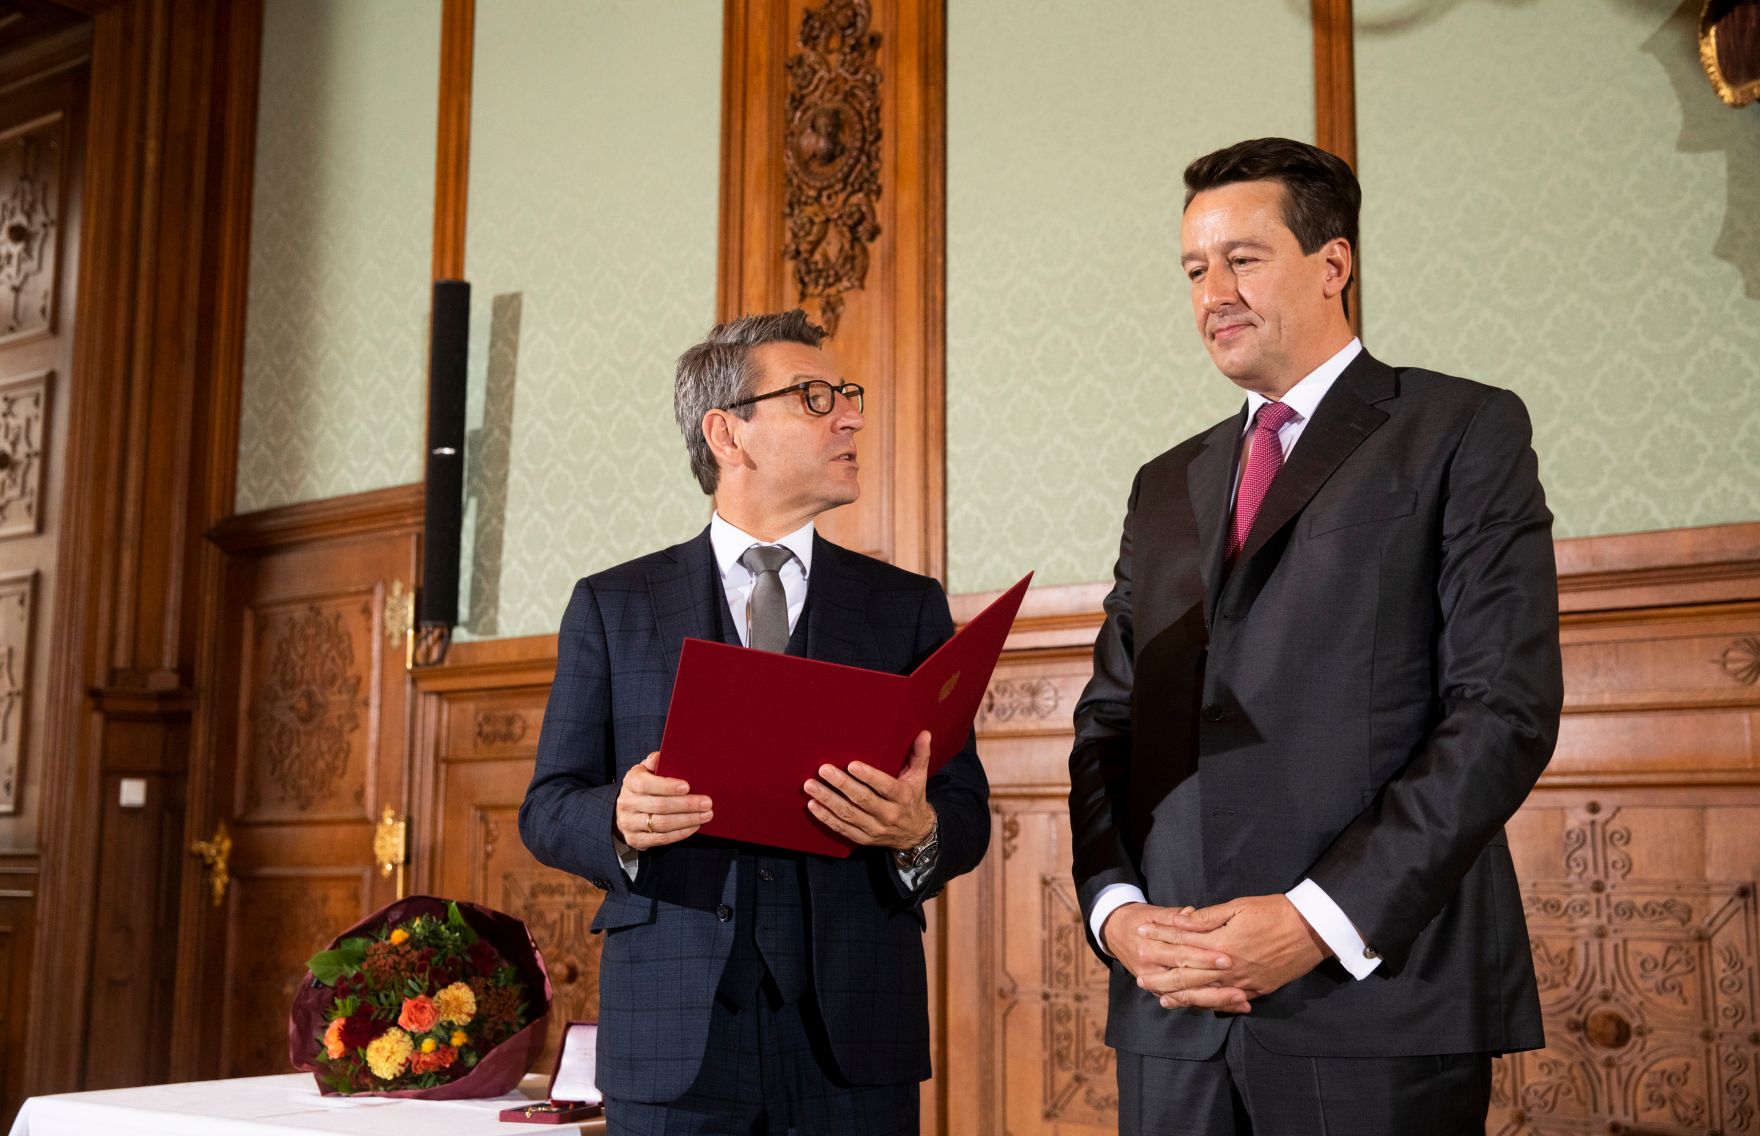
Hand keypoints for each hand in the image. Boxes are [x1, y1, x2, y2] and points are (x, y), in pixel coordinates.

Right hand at [614, 752, 712, 849]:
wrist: (627, 811)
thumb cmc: (644, 786)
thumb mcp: (646, 770)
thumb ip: (654, 762)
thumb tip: (659, 757)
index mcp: (631, 782)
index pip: (646, 784)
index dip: (667, 786)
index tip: (687, 787)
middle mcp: (627, 803)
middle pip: (659, 806)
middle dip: (686, 805)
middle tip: (706, 802)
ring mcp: (629, 823)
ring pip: (662, 824)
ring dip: (687, 820)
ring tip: (706, 815)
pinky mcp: (635, 839)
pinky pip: (661, 839)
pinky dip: (680, 833)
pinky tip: (694, 826)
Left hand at [803, 730, 936, 849]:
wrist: (916, 834)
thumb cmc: (913, 798)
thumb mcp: (920, 777)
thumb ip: (920, 754)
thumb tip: (924, 733)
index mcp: (903, 796)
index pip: (886, 786)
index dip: (869, 776)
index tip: (851, 764)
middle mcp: (889, 814)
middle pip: (863, 800)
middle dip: (841, 784)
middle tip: (823, 770)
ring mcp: (875, 829)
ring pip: (849, 814)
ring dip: (828, 800)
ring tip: (811, 786)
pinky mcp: (864, 839)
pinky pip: (842, 829)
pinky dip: (826, 818)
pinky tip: (813, 805)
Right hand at [1102, 902, 1247, 1013]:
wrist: (1115, 933)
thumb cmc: (1139, 919)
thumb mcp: (1153, 912)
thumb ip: (1174, 916)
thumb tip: (1191, 913)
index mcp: (1149, 948)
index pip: (1180, 954)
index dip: (1203, 957)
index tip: (1227, 959)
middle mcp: (1150, 970)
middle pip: (1183, 979)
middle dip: (1212, 981)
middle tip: (1239, 983)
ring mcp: (1154, 985)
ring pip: (1186, 996)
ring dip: (1214, 1000)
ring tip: (1240, 1000)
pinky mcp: (1160, 993)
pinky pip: (1186, 1002)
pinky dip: (1209, 1005)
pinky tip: (1231, 1007)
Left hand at [1138, 894, 1328, 1006]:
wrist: (1313, 930)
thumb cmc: (1274, 911)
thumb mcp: (1237, 907)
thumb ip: (1205, 919)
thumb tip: (1179, 921)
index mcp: (1221, 945)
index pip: (1182, 943)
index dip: (1159, 937)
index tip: (1140, 933)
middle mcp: (1229, 969)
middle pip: (1188, 976)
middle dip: (1162, 975)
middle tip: (1140, 976)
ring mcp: (1243, 982)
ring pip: (1205, 994)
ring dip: (1181, 996)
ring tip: (1161, 997)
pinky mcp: (1257, 989)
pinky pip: (1228, 1001)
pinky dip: (1210, 1004)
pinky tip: (1199, 1005)